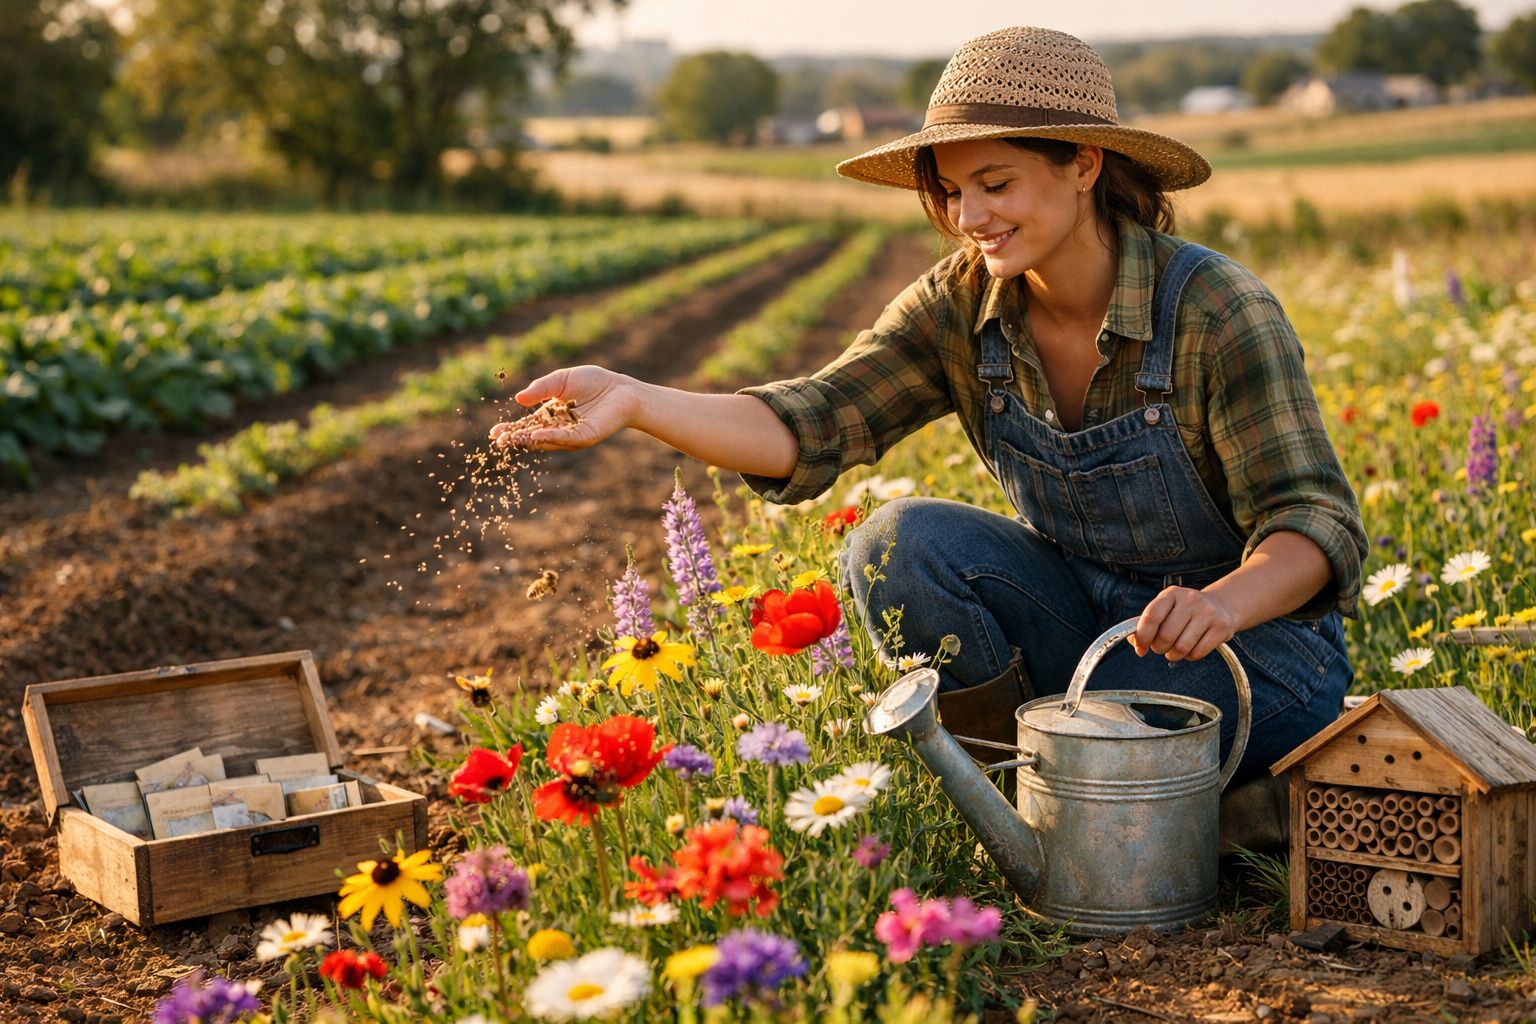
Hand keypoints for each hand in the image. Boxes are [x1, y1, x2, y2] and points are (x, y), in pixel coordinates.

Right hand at [488, 366, 637, 450]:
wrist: (621, 388)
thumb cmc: (593, 382)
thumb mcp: (561, 380)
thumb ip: (541, 388)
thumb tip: (518, 399)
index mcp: (551, 415)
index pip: (527, 424)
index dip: (511, 429)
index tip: (495, 433)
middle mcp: (559, 428)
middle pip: (533, 436)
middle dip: (516, 439)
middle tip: (498, 441)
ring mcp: (572, 435)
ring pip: (547, 440)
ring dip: (529, 439)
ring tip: (513, 439)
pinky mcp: (585, 436)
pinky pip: (565, 438)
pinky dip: (550, 437)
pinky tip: (537, 435)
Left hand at [1130, 586, 1237, 662]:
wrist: (1221, 606)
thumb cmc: (1184, 611)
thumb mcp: (1166, 609)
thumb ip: (1147, 623)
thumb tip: (1134, 642)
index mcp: (1171, 594)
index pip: (1152, 616)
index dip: (1143, 636)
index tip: (1140, 649)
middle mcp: (1190, 600)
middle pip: (1166, 635)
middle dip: (1159, 648)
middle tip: (1161, 647)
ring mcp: (1208, 612)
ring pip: (1182, 647)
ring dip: (1174, 655)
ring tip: (1175, 649)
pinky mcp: (1222, 627)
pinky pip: (1198, 653)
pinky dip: (1189, 656)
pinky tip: (1190, 648)